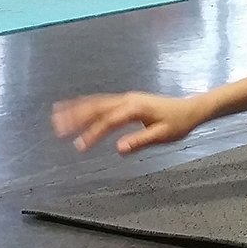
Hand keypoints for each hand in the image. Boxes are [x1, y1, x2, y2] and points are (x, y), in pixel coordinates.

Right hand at [52, 92, 209, 154]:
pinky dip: (86, 105)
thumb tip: (119, 149)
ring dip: (76, 109)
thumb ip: (140, 141)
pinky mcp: (126, 101)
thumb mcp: (163, 135)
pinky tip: (75, 109)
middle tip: (57, 128)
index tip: (79, 146)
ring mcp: (126, 98)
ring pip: (96, 102)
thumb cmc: (178, 124)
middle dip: (75, 117)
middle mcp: (128, 100)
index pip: (109, 122)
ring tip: (56, 115)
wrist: (190, 109)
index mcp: (135, 108)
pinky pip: (102, 101)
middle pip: (96, 107)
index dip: (93, 133)